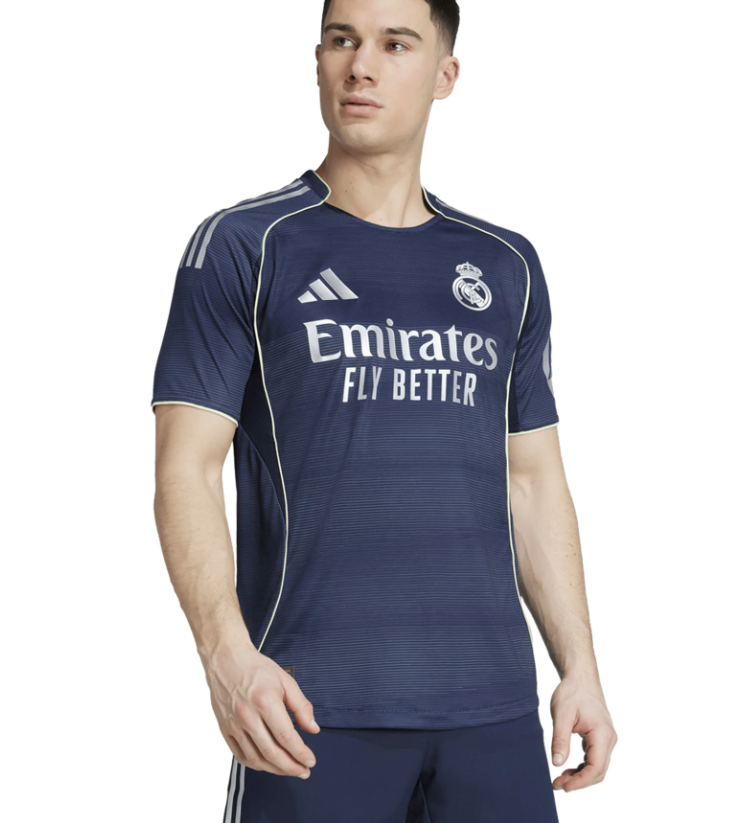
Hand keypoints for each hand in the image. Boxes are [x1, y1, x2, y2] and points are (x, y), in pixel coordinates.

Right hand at [202, 641, 320, 778]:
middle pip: (271, 752)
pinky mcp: (225, 728)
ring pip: (256, 758)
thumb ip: (301, 706)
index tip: (310, 761)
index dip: (300, 753)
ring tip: (289, 769)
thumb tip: (313, 729)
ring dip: (275, 769)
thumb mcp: (286, 680)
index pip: (286, 737)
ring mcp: (234, 724)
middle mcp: (248, 716)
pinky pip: (240, 755)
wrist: (226, 659)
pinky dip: (255, 764)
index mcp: (265, 701)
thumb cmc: (256, 668)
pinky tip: (267, 764)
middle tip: (304, 771)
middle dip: (291, 767)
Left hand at [549, 674, 616, 791]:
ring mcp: (606, 739)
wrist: (580, 677)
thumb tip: (557, 763)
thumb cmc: (572, 692)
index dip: (581, 781)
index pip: (596, 767)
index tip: (564, 787)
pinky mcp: (600, 738)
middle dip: (578, 781)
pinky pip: (594, 759)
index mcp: (602, 733)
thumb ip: (560, 739)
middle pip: (598, 771)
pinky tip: (567, 768)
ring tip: (560, 779)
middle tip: (557, 784)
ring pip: (596, 766)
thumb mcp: (561, 714)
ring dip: (580, 776)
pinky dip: (582, 767)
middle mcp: (609, 739)